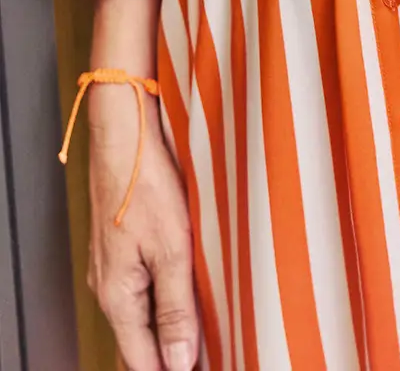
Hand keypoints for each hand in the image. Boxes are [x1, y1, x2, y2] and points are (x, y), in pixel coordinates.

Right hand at [87, 84, 198, 370]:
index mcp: (117, 297)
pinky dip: (165, 298)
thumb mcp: (171, 249)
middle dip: (170, 354)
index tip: (204, 366)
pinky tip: (189, 291)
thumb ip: (176, 308)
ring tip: (206, 330)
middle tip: (209, 352)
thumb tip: (178, 363)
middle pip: (138, 341)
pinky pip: (142, 288)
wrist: (125, 134)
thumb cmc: (146, 184)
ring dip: (169, 326)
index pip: (141, 360)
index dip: (171, 370)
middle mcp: (108, 289)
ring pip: (141, 314)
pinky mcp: (122, 248)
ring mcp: (113, 268)